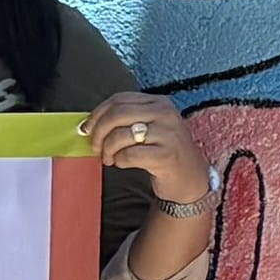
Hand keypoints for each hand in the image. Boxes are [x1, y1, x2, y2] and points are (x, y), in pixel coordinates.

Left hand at [93, 97, 209, 206]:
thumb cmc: (165, 153)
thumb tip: (90, 123)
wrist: (192, 180)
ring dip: (108, 149)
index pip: (119, 99)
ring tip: (109, 158)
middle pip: (117, 114)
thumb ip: (127, 120)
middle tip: (95, 146)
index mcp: (159, 103)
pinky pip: (130, 155)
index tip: (87, 128)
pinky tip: (123, 164)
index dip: (98, 113)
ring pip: (121, 135)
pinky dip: (120, 161)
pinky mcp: (166, 155)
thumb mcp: (152, 128)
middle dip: (99, 131)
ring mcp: (168, 134)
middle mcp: (165, 114)